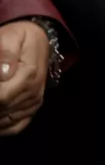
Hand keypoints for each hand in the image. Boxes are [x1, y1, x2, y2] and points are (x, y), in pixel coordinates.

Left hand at [0, 19, 48, 135]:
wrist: (39, 40)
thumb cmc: (20, 37)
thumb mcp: (10, 37)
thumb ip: (6, 53)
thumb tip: (3, 73)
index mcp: (29, 75)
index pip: (2, 96)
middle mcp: (34, 91)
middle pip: (2, 108)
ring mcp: (34, 101)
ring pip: (6, 120)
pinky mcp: (32, 107)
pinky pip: (16, 126)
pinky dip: (2, 128)